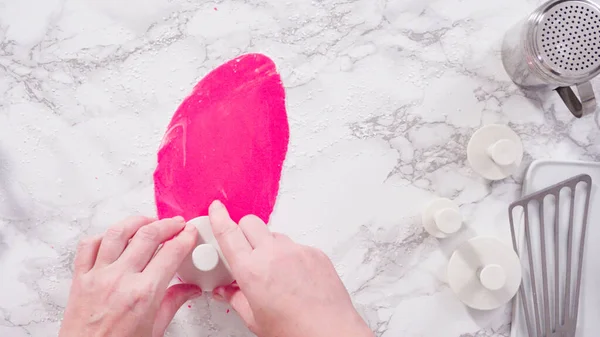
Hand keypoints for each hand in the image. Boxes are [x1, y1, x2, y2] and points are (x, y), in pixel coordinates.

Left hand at [59, 216, 199, 336]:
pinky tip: (115, 237)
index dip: (185, 238)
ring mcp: (98, 276)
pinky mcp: (80, 278)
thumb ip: (173, 303)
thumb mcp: (155, 329)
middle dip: (167, 224)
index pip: (171, 253)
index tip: (190, 233)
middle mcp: (120, 280)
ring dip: (137, 221)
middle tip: (176, 224)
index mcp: (144, 294)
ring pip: (117, 233)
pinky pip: (88, 245)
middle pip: (148, 235)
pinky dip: (103, 235)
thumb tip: (190, 289)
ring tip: (149, 222)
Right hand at [208, 201, 373, 336]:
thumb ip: (236, 299)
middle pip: (251, 223)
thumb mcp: (255, 319)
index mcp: (251, 270)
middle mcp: (273, 254)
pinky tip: (295, 277)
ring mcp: (296, 250)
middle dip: (244, 231)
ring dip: (269, 245)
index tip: (216, 209)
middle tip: (245, 249)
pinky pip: (296, 246)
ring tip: (274, 271)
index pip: (229, 234)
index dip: (219, 217)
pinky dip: (291, 256)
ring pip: (275, 234)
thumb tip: (226, 291)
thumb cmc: (295, 330)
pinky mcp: (315, 252)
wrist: (330, 333)